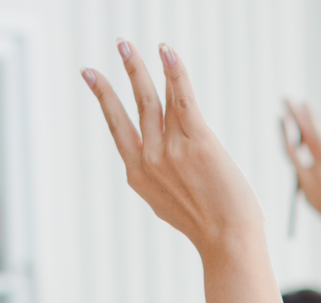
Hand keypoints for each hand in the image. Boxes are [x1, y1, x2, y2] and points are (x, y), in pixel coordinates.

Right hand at [85, 42, 261, 257]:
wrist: (228, 239)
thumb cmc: (210, 226)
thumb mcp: (171, 202)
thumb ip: (161, 178)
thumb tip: (160, 160)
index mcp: (138, 174)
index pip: (118, 126)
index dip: (105, 98)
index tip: (92, 76)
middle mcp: (149, 159)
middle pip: (135, 104)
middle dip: (125, 72)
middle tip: (120, 45)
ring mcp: (170, 150)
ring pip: (154, 97)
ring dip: (140, 66)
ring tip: (130, 45)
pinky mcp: (197, 142)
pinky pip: (182, 98)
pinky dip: (174, 73)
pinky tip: (166, 52)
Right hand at [281, 101, 320, 239]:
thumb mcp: (314, 197)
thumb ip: (307, 177)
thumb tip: (302, 154)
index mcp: (304, 181)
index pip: (289, 151)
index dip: (284, 133)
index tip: (281, 119)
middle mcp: (317, 172)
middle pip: (302, 138)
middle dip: (293, 117)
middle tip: (287, 100)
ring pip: (318, 137)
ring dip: (309, 117)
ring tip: (303, 102)